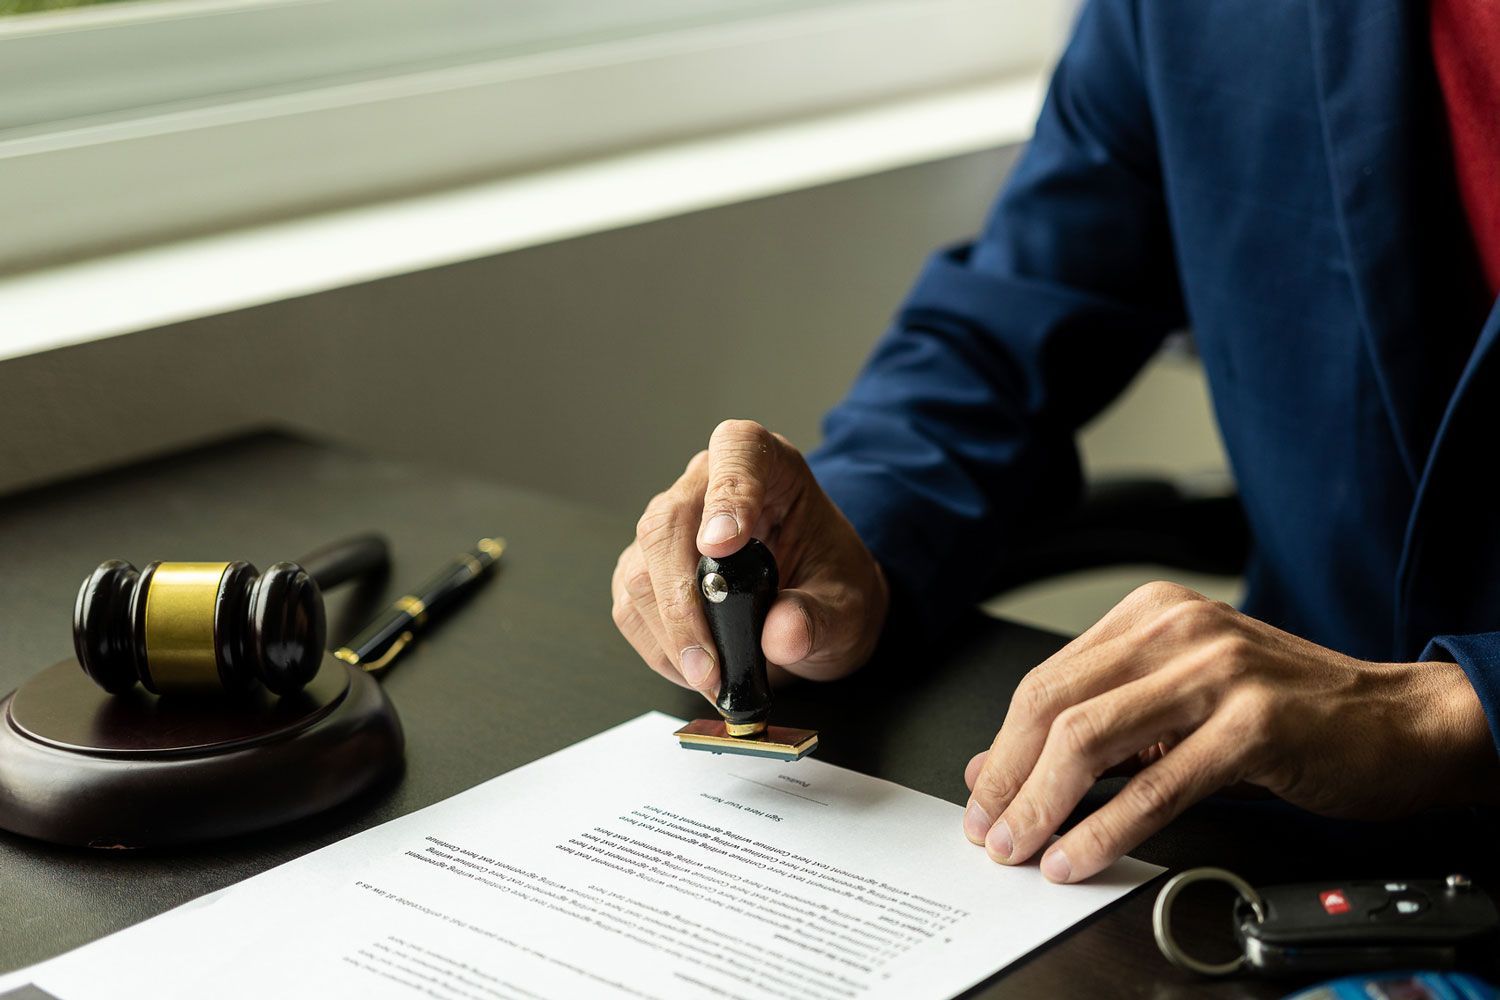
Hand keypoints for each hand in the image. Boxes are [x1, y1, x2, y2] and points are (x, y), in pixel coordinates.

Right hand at [611, 419, 888, 698]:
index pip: (737, 452)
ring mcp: (670, 527)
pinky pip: (631, 606)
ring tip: (712, 678)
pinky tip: (695, 670)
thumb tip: (781, 636)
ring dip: (669, 634)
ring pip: (640, 570)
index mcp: (768, 465)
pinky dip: (660, 648)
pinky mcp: (645, 568)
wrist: (817, 606)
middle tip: (710, 662)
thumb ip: (820, 618)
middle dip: (682, 602)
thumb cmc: (830, 585)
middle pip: (667, 524)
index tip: (724, 544)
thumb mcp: (848, 605)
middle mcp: (708, 485)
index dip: (727, 493)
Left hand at [962, 581, 1497, 882]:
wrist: (1399, 721)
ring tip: (1022, 849)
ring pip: (1091, 738)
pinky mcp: (1253, 722)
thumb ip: (1096, 730)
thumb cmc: (1289, 714)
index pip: (1047, 680)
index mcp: (1151, 614)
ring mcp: (1216, 669)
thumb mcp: (1178, 707)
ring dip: (1043, 804)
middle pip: (1055, 704)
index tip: (982, 798)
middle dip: (1009, 777)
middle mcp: (1177, 627)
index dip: (1002, 746)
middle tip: (990, 832)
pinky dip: (1105, 827)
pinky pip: (1157, 783)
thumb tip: (999, 765)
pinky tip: (1079, 855)